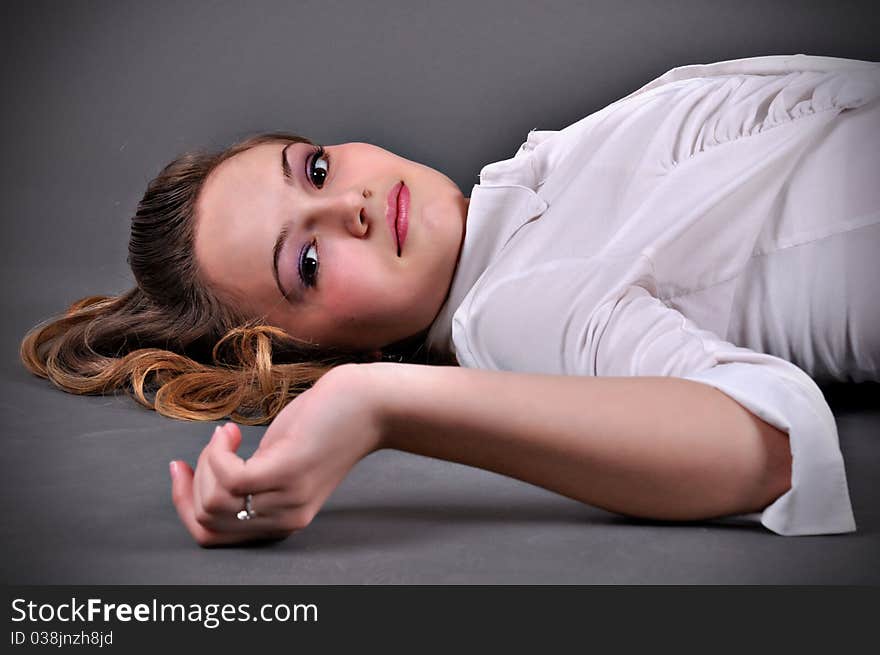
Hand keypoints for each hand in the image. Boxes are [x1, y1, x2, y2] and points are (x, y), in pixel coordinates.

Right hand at [169, 363, 386, 545]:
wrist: (368, 405)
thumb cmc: (322, 425)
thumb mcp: (280, 460)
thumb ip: (252, 479)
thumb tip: (204, 479)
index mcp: (282, 521)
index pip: (212, 537)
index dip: (185, 505)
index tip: (181, 469)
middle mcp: (286, 518)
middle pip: (206, 522)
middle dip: (190, 483)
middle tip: (210, 447)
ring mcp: (288, 498)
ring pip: (214, 502)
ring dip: (207, 463)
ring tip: (227, 435)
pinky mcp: (288, 471)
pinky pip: (230, 478)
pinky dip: (217, 452)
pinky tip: (230, 431)